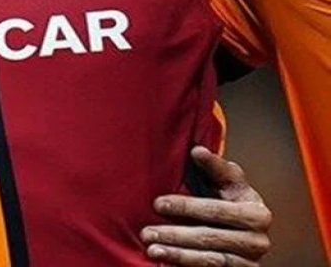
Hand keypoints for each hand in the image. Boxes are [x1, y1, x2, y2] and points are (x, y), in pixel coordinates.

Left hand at [141, 146, 271, 265]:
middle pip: (210, 237)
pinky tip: (166, 263)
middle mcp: (259, 240)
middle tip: (146, 232)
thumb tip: (197, 149)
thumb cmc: (228, 204)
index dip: (186, 206)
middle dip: (175, 234)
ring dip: (178, 254)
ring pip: (210, 259)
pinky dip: (187, 266)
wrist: (243, 239)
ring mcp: (251, 262)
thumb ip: (215, 168)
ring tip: (151, 249)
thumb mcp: (228, 186)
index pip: (215, 209)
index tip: (157, 203)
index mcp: (256, 212)